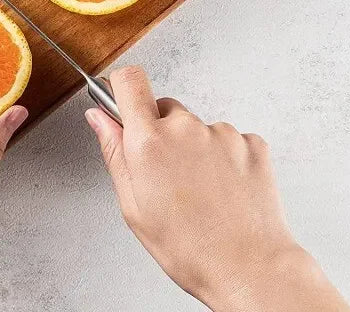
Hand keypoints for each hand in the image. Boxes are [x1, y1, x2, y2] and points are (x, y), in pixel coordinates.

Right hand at [85, 66, 349, 311]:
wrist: (250, 269)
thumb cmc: (190, 249)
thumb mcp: (133, 207)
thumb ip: (114, 152)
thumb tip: (99, 117)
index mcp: (150, 141)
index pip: (129, 80)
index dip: (122, 86)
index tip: (122, 99)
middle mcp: (186, 127)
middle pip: (165, 108)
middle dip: (161, 132)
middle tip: (167, 174)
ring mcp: (222, 132)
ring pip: (198, 126)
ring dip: (195, 147)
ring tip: (201, 191)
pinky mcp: (251, 141)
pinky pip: (228, 138)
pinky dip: (224, 157)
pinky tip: (224, 189)